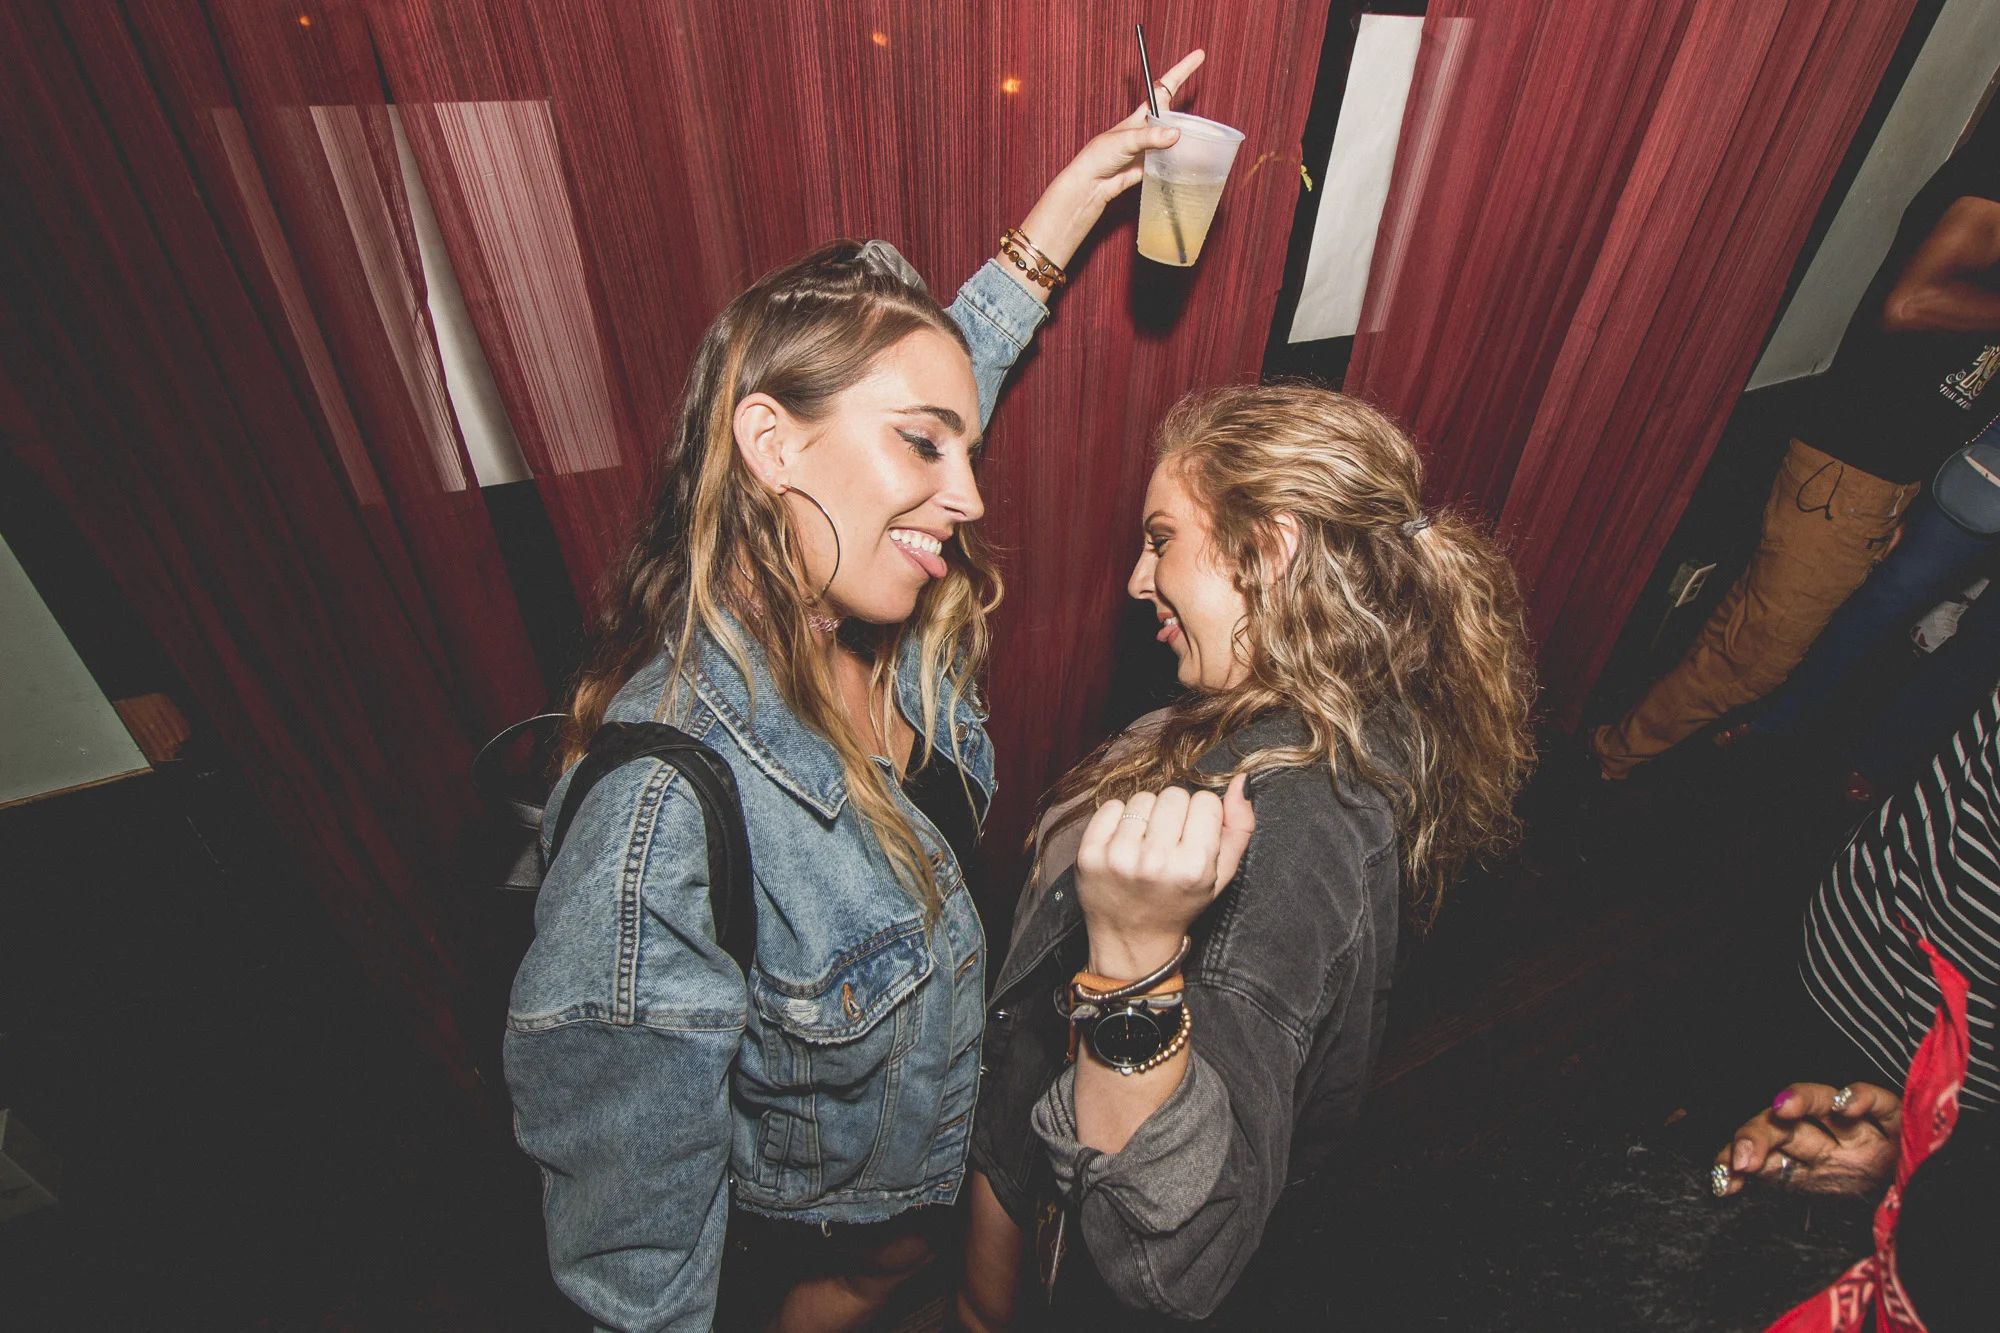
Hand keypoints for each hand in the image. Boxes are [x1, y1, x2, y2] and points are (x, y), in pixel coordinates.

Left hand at [1005, 48, 1205, 286]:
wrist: (1092, 184)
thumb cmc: (1100, 155)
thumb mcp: (1124, 139)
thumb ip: (1150, 136)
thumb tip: (1176, 133)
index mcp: (1142, 114)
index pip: (1166, 86)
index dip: (1182, 70)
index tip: (1199, 55)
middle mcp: (1149, 127)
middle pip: (1174, 113)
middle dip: (1187, 112)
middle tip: (1195, 122)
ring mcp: (1153, 147)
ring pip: (1177, 138)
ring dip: (1187, 139)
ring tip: (1198, 143)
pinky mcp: (1154, 165)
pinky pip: (1173, 159)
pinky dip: (1180, 160)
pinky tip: (1187, 163)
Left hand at [1074, 773, 1252, 978]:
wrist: (1132, 939)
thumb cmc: (1180, 902)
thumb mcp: (1221, 874)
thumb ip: (1239, 827)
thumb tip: (1240, 781)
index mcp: (1194, 868)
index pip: (1205, 801)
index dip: (1202, 818)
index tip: (1192, 839)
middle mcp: (1155, 862)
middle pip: (1174, 795)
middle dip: (1174, 814)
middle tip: (1168, 843)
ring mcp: (1118, 857)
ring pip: (1142, 798)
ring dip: (1147, 817)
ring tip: (1145, 846)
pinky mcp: (1089, 854)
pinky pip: (1111, 806)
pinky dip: (1119, 820)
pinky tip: (1123, 845)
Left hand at [1712, 1082, 1901, 1196]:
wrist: (1927, 1204)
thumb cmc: (1872, 1199)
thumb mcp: (1824, 1202)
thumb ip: (1778, 1181)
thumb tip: (1724, 1185)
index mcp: (1808, 1161)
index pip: (1762, 1151)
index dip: (1738, 1155)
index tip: (1722, 1176)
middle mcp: (1830, 1144)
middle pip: (1786, 1128)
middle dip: (1759, 1136)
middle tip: (1742, 1160)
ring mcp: (1863, 1132)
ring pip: (1825, 1106)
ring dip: (1801, 1103)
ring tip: (1781, 1108)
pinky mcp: (1898, 1122)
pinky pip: (1881, 1104)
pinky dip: (1863, 1099)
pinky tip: (1848, 1105)